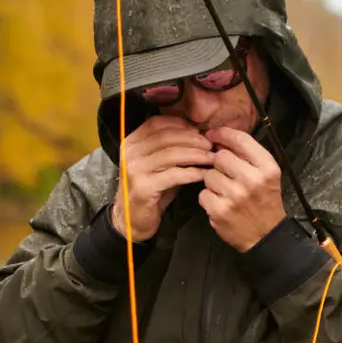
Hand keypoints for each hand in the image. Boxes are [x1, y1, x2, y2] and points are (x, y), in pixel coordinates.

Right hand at [111, 116, 212, 241]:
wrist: (131, 219)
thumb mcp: (157, 164)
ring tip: (211, 158)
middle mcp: (131, 153)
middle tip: (210, 144)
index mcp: (132, 142)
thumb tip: (198, 134)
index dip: (180, 124)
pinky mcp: (144, 187)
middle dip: (192, 139)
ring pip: (171, 154)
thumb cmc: (150, 189)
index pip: (157, 123)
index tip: (199, 130)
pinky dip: (192, 173)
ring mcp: (135, 169)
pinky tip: (203, 174)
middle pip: (166, 136)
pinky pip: (174, 175)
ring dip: (195, 154)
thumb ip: (171, 148)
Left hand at [198, 127, 285, 251]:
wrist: (265, 236)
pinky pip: (203, 193)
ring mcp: (235, 196)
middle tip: (227, 175)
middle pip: (220, 157)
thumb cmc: (264, 202)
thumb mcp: (267, 174)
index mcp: (267, 168)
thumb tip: (218, 138)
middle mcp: (252, 180)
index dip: (223, 134)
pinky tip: (221, 204)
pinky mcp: (220, 211)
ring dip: (213, 182)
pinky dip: (209, 199)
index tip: (213, 136)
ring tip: (226, 192)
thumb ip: (247, 155)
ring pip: (209, 175)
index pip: (241, 140)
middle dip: (219, 164)